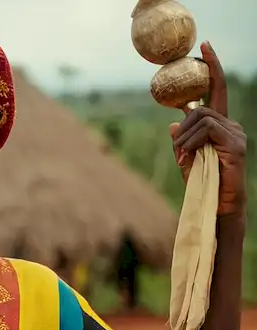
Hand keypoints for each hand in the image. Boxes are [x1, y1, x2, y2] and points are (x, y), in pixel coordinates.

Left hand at [170, 41, 246, 215]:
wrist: (216, 204)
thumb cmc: (202, 183)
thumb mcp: (186, 158)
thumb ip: (180, 140)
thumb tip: (173, 122)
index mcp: (220, 124)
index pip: (217, 89)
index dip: (212, 66)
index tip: (205, 45)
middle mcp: (231, 125)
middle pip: (200, 108)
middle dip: (182, 130)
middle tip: (178, 154)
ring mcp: (236, 134)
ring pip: (201, 118)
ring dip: (185, 140)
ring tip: (184, 159)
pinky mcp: (235, 145)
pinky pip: (206, 130)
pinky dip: (192, 143)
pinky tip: (190, 158)